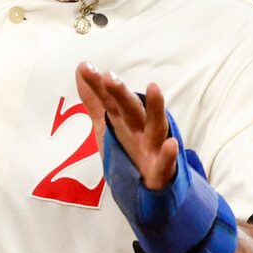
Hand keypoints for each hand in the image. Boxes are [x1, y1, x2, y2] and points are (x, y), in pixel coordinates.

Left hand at [75, 64, 177, 191]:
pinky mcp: (162, 169)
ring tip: (154, 88)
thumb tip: (81, 68)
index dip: (96, 85)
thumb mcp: (109, 124)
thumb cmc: (130, 148)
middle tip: (109, 77)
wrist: (151, 185)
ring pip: (155, 125)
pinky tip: (171, 144)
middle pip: (130, 107)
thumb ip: (95, 100)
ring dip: (155, 108)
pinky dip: (169, 155)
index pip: (108, 99)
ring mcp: (152, 146)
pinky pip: (165, 162)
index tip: (84, 67)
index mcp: (123, 119)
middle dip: (120, 93)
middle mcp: (139, 128)